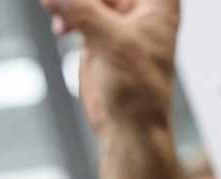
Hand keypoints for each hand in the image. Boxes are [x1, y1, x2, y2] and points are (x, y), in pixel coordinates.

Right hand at [41, 0, 178, 133]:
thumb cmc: (140, 89)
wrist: (127, 124)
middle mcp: (140, 6)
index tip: (74, 2)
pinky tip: (61, 29)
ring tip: (63, 26)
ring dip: (69, 6)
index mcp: (158, 1)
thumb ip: (84, 13)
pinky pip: (76, 12)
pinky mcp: (96, 33)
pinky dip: (64, 16)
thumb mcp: (114, 42)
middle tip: (62, 6)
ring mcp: (116, 19)